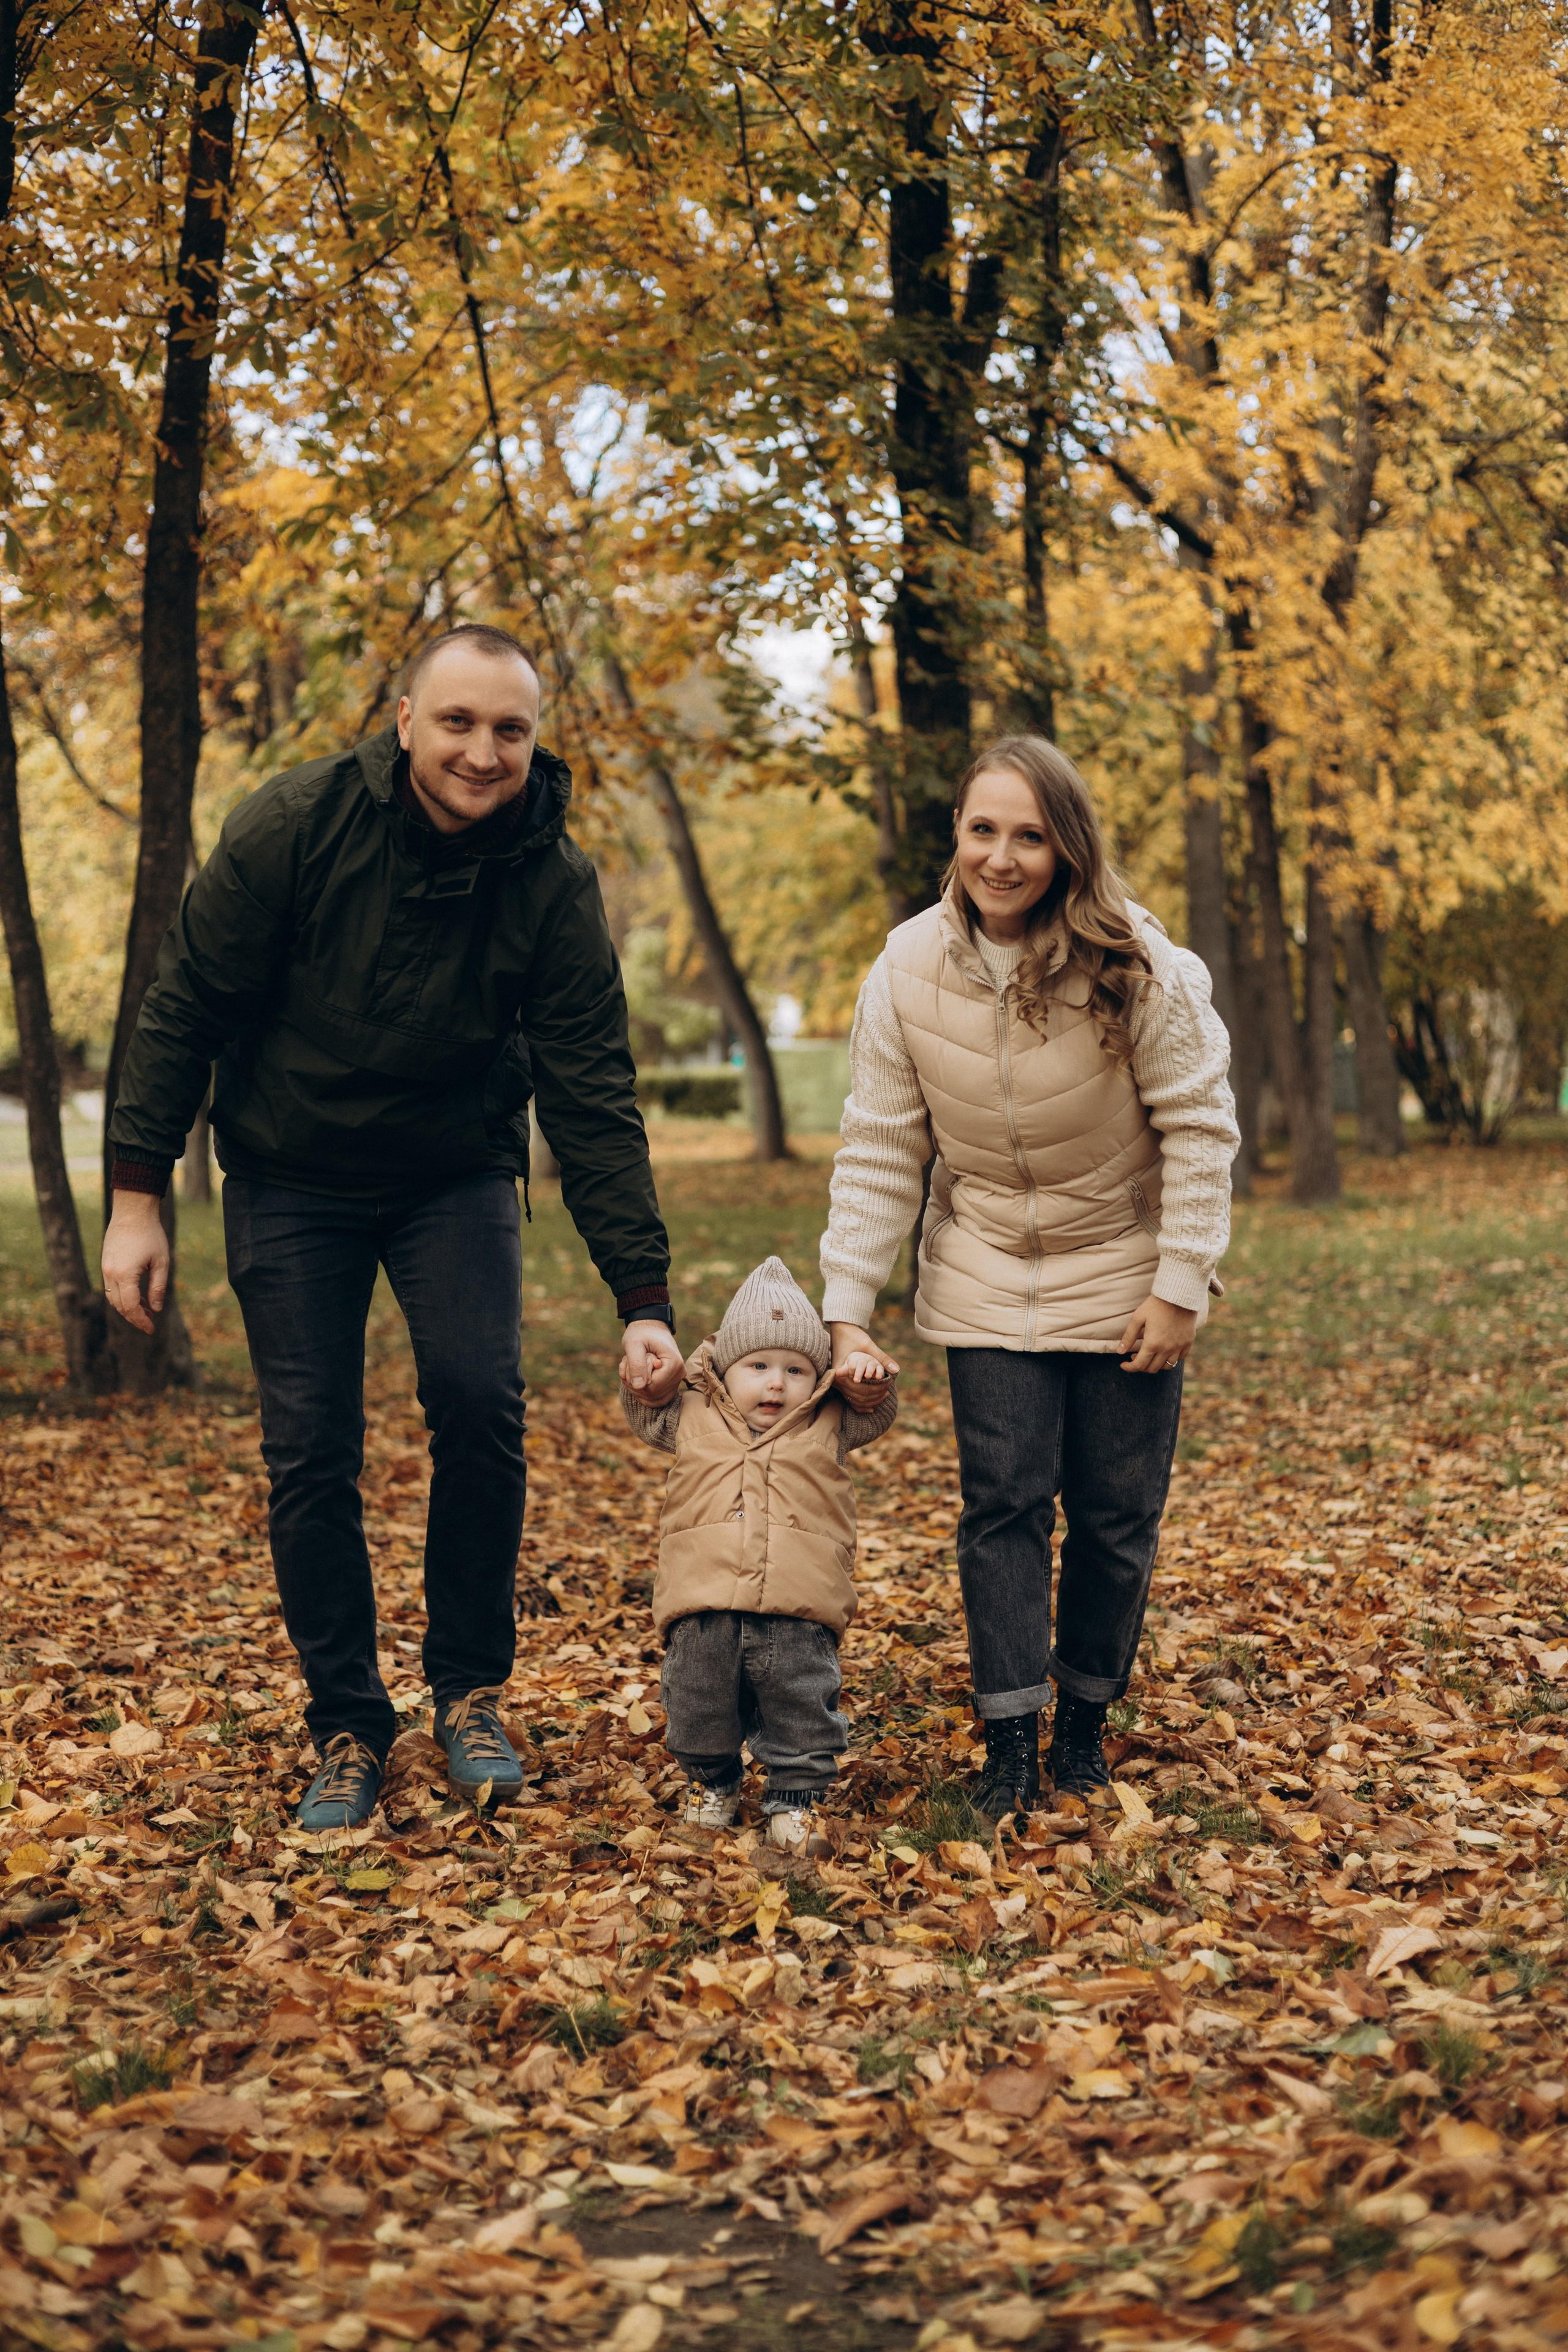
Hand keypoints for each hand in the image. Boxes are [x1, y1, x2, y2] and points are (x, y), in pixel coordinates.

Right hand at [101, 1190, 169, 1334]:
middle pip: (119, 1305)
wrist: (132, 1212)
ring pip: (112, 1297)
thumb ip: (158, 1287)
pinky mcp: (105, 1263)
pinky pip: (110, 1287)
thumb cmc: (151, 1235)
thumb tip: (156, 1308)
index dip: (140, 1320)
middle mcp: (110, 1273)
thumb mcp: (161, 1262)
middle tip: (150, 1322)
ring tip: (146, 1309)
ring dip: (127, 1307)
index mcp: (125, 1274)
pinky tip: (137, 1295)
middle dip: (134, 1317)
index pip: (130, 1306)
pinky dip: (122, 1295)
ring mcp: (105, 1268)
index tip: (151, 1328)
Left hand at [619, 1319, 684, 1402]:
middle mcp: (680, 1374)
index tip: (631, 1360)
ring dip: (636, 1387)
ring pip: (652, 1399)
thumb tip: (639, 1386)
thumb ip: (636, 1364)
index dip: (636, 1377)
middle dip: (634, 1382)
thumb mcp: (633, 1344)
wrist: (650, 1328)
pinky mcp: (671, 1385)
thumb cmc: (641, 1334)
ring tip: (633, 1368)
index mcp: (674, 1364)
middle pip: (651, 1394)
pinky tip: (636, 1378)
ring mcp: (677, 1381)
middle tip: (630, 1362)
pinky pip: (656, 1400)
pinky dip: (641, 1393)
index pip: (651, 1386)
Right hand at [828, 1321, 898, 1407]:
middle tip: (888, 1391)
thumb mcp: (868, 1346)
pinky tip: (872, 1406)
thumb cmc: (853, 1335)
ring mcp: (838, 1380)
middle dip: (875, 1395)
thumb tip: (896, 1370)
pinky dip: (861, 1402)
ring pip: (854, 1399)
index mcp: (842, 1369)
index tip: (886, 1387)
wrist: (841, 1328)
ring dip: (870, 1399)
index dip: (875, 1390)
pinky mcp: (841, 1381)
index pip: (859, 1387)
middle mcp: (837, 1377)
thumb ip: (881, 1358)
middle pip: (857, 1395)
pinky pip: (851, 1397)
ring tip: (885, 1394)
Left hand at [1117, 1294, 1198, 1374]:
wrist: (1179, 1294)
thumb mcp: (1138, 1318)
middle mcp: (1166, 1349)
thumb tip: (1120, 1351)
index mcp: (1152, 1344)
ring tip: (1150, 1355)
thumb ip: (1128, 1337)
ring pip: (1167, 1366)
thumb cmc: (1156, 1304)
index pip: (1139, 1365)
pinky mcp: (1188, 1342)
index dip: (1129, 1367)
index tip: (1123, 1364)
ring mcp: (1179, 1346)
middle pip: (1152, 1368)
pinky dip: (1171, 1358)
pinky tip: (1165, 1351)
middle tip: (1134, 1356)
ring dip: (1156, 1364)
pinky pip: (1180, 1358)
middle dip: (1140, 1366)